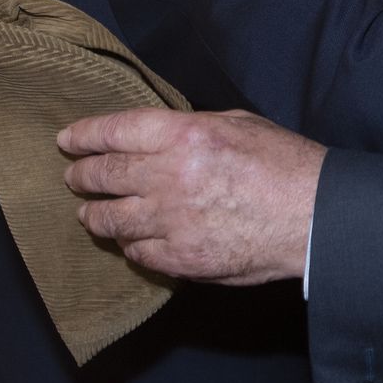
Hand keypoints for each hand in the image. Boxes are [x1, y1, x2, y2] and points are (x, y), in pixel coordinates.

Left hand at [57, 108, 324, 286]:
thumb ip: (191, 129)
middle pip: (105, 176)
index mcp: (184, 134)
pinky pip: (139, 253)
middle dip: (82, 176)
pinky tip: (131, 242)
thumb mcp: (239, 124)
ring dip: (95, 216)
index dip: (84, 135)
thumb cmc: (285, 164)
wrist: (315, 217)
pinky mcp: (182, 259)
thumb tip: (158, 137)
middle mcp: (169, 176)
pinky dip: (131, 246)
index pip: (115, 132)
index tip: (67, 140)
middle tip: (74, 178)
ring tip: (90, 215)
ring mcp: (172, 221)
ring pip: (112, 220)